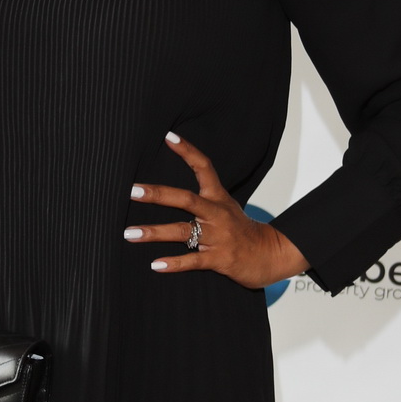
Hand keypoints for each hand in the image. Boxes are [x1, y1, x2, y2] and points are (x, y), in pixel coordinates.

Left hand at [124, 132, 308, 290]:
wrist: (271, 255)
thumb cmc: (242, 231)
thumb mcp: (225, 208)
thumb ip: (202, 199)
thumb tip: (168, 192)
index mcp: (218, 197)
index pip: (204, 167)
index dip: (188, 151)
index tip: (168, 137)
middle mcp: (217, 214)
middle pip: (185, 199)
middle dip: (157, 194)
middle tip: (132, 191)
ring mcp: (218, 236)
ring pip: (182, 231)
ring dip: (154, 232)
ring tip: (129, 234)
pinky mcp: (220, 259)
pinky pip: (193, 260)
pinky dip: (174, 263)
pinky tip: (156, 265)